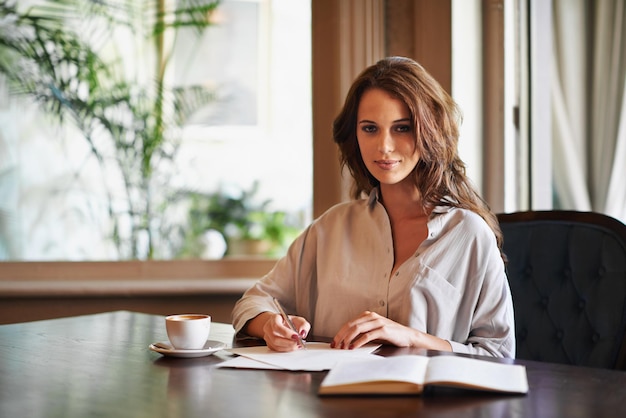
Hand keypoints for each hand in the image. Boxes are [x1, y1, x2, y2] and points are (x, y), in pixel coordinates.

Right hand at [261, 312, 309, 351]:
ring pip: (276, 345)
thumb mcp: (299, 320)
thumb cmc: (289, 322)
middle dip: (288, 342)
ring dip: (288, 347)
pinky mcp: (269, 344)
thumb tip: (303, 333)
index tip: (296, 336)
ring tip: (297, 345)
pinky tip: (293, 346)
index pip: (277, 326)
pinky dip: (286, 349)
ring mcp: (268, 336)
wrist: (282, 324)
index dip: (286, 333)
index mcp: (274, 318)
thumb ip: (304, 325)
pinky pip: (277, 349)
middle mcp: (268, 327)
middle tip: (298, 342)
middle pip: (275, 338)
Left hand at [331, 311, 451, 350]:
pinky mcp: (383, 330)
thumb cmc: (391, 335)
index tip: (334, 342)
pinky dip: (358, 342)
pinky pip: (367, 335)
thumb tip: (346, 341)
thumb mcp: (374, 331)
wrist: (408, 336)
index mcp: (368, 315)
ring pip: (357, 329)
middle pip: (351, 325)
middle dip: (341, 336)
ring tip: (343, 347)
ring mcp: (378, 322)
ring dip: (348, 339)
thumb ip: (362, 333)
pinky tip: (353, 347)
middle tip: (335, 345)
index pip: (349, 323)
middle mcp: (372, 317)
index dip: (340, 333)